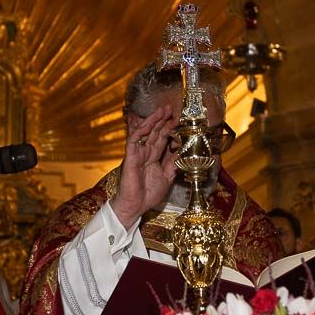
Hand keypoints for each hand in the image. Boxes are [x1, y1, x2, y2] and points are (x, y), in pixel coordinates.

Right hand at [111, 105, 178, 228]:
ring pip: (145, 133)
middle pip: (155, 132)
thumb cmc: (148, 194)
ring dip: (153, 121)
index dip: (169, 129)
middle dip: (163, 120)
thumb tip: (183, 151)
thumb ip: (173, 164)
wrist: (136, 206)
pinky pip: (134, 141)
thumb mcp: (167, 177)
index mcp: (154, 157)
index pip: (162, 139)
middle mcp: (146, 153)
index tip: (178, 119)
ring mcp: (138, 154)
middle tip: (170, 108)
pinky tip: (148, 123)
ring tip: (161, 111)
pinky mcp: (131, 157)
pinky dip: (140, 131)